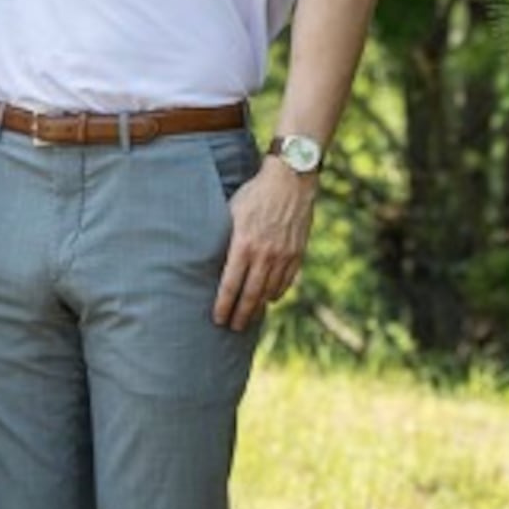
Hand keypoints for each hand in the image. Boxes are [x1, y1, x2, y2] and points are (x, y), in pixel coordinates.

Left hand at [213, 155, 313, 331]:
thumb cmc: (254, 193)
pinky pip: (286, 282)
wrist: (290, 180)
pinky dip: (276, 293)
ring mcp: (283, 256)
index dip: (224, 305)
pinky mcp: (297, 254)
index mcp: (244, 243)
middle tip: (232, 328)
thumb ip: (224, 237)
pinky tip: (268, 299)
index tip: (218, 318)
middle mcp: (264, 254)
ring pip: (269, 292)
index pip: (230, 284)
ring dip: (258, 308)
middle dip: (240, 315)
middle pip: (250, 295)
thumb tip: (210, 258)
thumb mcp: (231, 211)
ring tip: (248, 318)